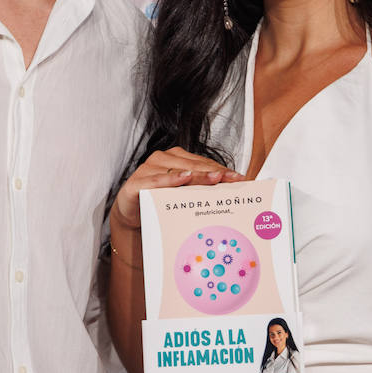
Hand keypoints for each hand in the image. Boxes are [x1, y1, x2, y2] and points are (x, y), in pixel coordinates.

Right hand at [109, 148, 242, 237]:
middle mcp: (163, 159)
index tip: (239, 178)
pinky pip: (155, 181)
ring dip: (197, 176)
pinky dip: (170, 180)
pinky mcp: (136, 183)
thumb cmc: (160, 202)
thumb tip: (230, 190)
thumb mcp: (183, 194)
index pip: (204, 163)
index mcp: (177, 158)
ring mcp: (148, 168)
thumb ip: (201, 189)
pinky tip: (183, 179)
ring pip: (178, 171)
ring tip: (215, 179)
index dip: (222, 171)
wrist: (132, 214)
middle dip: (215, 174)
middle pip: (194, 166)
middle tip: (231, 180)